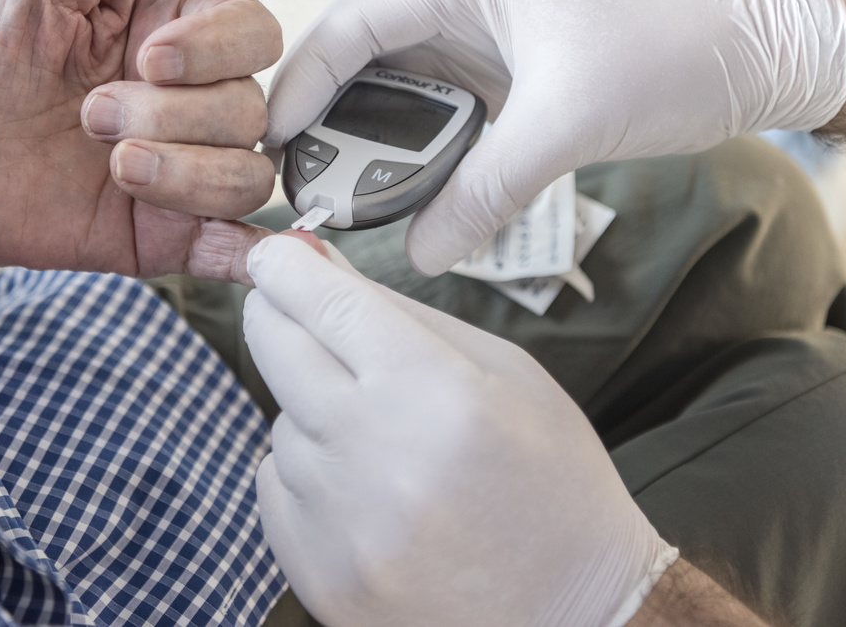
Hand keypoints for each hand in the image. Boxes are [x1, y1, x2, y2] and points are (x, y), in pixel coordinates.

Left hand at [0, 0, 280, 280]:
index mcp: (178, 36)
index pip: (256, 34)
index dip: (215, 50)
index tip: (146, 57)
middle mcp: (190, 104)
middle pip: (251, 109)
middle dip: (171, 114)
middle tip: (92, 115)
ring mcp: (183, 171)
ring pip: (247, 175)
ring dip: (182, 172)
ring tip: (111, 165)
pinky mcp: (163, 235)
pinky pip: (234, 246)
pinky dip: (250, 252)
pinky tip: (237, 250)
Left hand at [243, 234, 678, 626]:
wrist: (571, 611)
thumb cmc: (551, 479)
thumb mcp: (504, 372)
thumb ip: (403, 315)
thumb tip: (320, 266)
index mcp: (436, 394)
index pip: (329, 304)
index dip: (289, 267)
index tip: (274, 253)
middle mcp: (377, 457)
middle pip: (278, 350)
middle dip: (279, 315)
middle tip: (296, 307)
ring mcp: (340, 524)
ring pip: (280, 421)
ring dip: (310, 407)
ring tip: (381, 432)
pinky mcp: (316, 573)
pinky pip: (275, 486)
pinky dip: (307, 472)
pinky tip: (364, 484)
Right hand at [265, 0, 845, 274]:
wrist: (757, 57)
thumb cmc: (670, 61)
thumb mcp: (565, 126)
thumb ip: (486, 192)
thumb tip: (424, 255)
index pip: (362, 18)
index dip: (308, 76)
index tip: (274, 133)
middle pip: (376, 47)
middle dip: (334, 108)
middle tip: (298, 170)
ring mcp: (501, 29)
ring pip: (412, 78)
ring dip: (379, 129)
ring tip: (340, 185)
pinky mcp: (523, 66)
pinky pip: (453, 102)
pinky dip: (427, 141)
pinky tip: (408, 184)